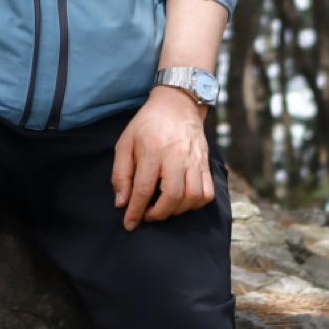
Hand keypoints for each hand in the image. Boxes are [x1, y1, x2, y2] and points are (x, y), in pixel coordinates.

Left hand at [112, 86, 214, 230]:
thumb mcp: (125, 143)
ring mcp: (194, 161)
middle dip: (158, 214)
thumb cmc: (147, 125)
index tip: (129, 224)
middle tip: (147, 215)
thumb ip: (121, 174)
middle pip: (172, 196)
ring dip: (177, 211)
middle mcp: (176, 157)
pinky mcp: (205, 163)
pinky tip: (183, 202)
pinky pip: (207, 192)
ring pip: (192, 197)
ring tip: (164, 208)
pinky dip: (196, 203)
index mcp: (153, 150)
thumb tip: (121, 202)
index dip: (135, 211)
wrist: (177, 105)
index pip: (144, 189)